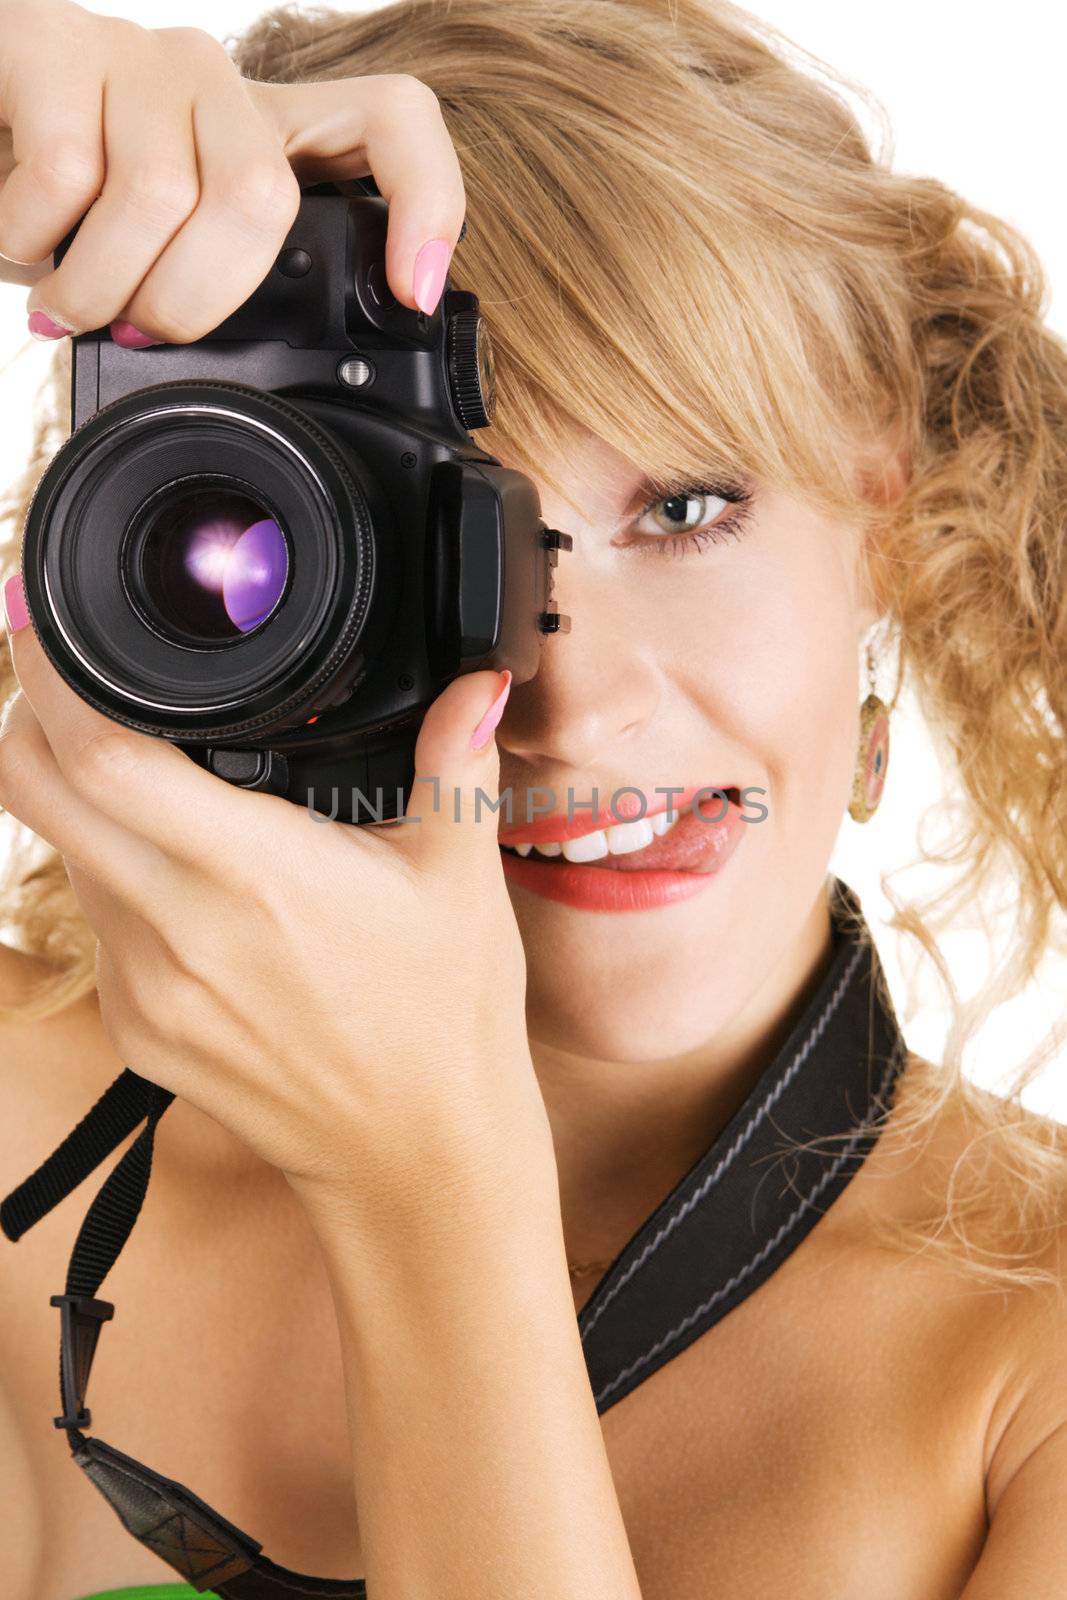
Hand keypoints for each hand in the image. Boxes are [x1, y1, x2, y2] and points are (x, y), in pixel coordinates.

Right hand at [0, 0, 464, 328]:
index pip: (394, 119)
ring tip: (66, 302)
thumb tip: (273, 379)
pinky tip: (21, 241)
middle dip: (194, 302)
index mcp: (266, 131)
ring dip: (98, 287)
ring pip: (156, 198)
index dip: (425, 202)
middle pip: (258, 196)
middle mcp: (216, 80)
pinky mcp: (53, 44)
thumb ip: (224, 284)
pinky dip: (32, 241)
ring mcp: (139, 57)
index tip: (412, 296)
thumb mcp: (163, 252)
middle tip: (141, 332)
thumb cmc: (65, 206)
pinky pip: (65, 174)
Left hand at [0, 613, 549, 1224]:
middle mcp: (178, 928)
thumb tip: (474, 680)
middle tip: (68, 678)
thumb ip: (453, 760)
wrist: (417, 1157)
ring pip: (61, 856)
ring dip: (78, 799)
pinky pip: (96, 926)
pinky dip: (112, 876)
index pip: (100, 756)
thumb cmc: (444, 1018)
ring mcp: (144, 989)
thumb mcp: (460, 873)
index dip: (48, 678)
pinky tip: (181, 878)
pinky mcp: (134, 1033)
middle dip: (30, 719)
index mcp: (254, 871)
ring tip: (146, 776)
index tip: (41, 622)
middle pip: (34, 794)